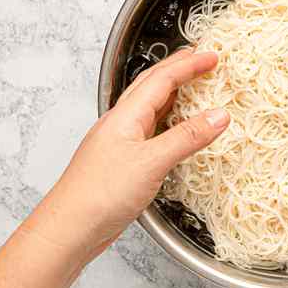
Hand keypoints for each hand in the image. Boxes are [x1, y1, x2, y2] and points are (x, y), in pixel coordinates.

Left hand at [25, 48, 229, 264]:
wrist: (68, 230)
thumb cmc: (99, 195)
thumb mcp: (151, 162)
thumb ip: (187, 137)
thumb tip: (219, 116)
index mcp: (125, 116)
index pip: (162, 79)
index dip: (189, 65)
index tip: (213, 56)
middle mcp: (121, 124)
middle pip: (152, 86)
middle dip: (179, 69)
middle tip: (203, 60)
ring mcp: (120, 143)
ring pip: (150, 108)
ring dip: (174, 93)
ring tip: (196, 87)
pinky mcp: (123, 163)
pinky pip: (151, 130)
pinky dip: (170, 121)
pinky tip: (177, 130)